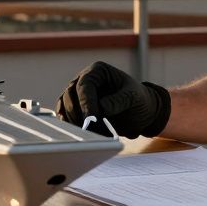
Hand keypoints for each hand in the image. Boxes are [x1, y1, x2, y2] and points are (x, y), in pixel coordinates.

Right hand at [55, 61, 170, 138]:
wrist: (141, 112)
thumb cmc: (138, 100)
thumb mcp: (134, 97)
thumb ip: (119, 100)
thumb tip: (101, 107)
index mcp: (97, 71)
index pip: (84, 85)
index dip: (86, 102)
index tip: (91, 119)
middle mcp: (84, 80)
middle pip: (70, 96)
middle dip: (79, 114)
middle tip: (91, 129)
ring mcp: (78, 95)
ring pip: (65, 107)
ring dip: (75, 122)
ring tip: (92, 134)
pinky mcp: (76, 109)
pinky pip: (67, 117)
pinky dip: (72, 126)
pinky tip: (83, 135)